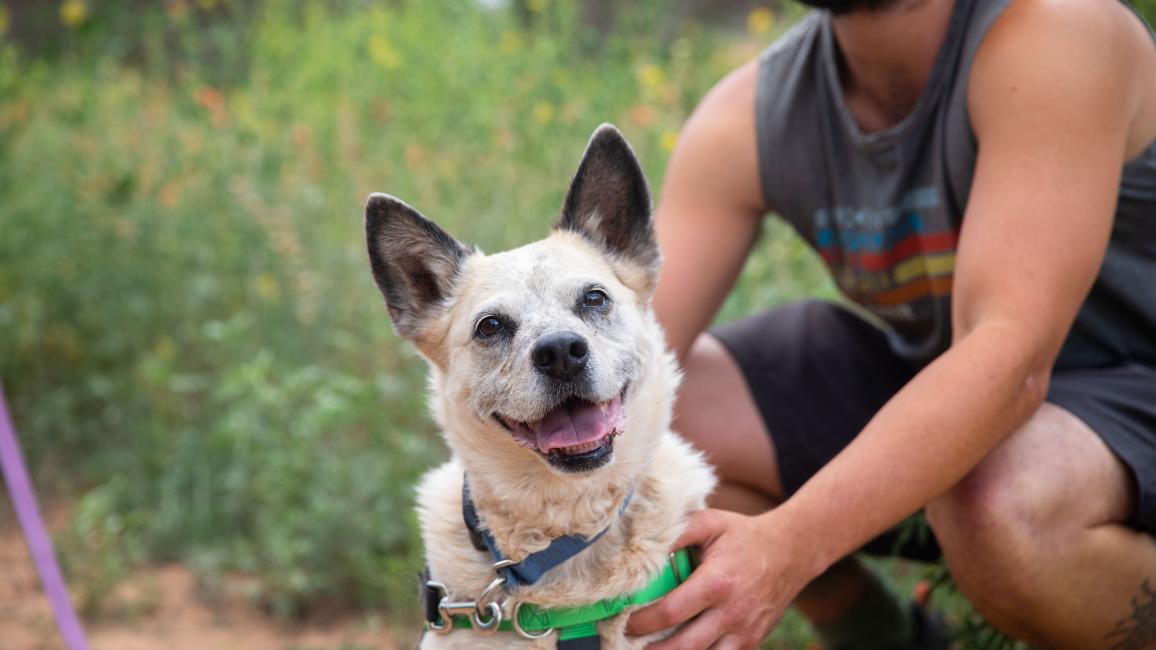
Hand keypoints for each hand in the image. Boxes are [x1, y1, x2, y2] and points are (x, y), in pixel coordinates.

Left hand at [625, 508, 817, 648]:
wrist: (792, 551)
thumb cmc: (744, 535)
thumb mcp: (710, 523)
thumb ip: (677, 533)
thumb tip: (643, 547)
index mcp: (717, 582)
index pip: (670, 612)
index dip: (641, 622)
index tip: (623, 621)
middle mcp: (732, 612)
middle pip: (683, 647)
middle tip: (627, 644)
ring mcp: (745, 631)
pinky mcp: (752, 641)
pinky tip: (682, 648)